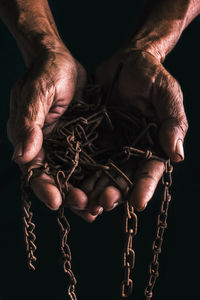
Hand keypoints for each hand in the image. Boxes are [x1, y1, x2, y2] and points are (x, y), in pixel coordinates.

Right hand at [7, 46, 88, 210]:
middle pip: (58, 179)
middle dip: (70, 196)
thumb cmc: (44, 74)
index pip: (35, 170)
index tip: (57, 202)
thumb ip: (27, 123)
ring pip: (76, 176)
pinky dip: (99, 177)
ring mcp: (67, 147)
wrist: (62, 63)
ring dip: (87, 193)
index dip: (44, 187)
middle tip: (86, 209)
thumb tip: (21, 156)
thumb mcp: (35, 94)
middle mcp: (49, 149)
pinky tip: (110, 189)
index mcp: (31, 141)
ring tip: (99, 209)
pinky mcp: (85, 142)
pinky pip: (92, 163)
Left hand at [75, 48, 187, 217]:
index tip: (137, 202)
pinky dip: (78, 172)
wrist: (125, 62)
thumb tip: (177, 155)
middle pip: (123, 178)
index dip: (144, 187)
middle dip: (114, 193)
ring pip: (102, 174)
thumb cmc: (150, 74)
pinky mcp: (93, 139)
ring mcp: (111, 147)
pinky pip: (85, 159)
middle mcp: (132, 150)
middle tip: (102, 203)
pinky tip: (70, 183)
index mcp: (153, 144)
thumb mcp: (166, 92)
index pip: (150, 170)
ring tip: (84, 202)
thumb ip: (172, 120)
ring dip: (93, 189)